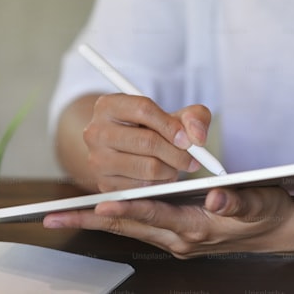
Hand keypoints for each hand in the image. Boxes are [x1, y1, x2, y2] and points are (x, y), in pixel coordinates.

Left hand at [43, 187, 293, 257]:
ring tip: (60, 215)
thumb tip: (216, 200)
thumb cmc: (267, 210)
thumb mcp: (258, 202)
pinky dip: (112, 219)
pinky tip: (91, 212)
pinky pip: (135, 226)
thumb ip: (236, 202)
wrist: (279, 230)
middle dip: (89, 221)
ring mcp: (174, 238)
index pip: (155, 217)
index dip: (129, 210)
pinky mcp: (173, 233)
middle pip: (127, 227)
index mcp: (197, 228)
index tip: (102, 205)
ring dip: (93, 222)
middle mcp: (180, 238)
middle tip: (54, 217)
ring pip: (126, 228)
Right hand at [84, 95, 211, 191]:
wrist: (119, 151)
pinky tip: (162, 177)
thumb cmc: (148, 130)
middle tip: (192, 159)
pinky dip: (160, 185)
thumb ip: (193, 118)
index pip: (144, 110)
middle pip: (147, 141)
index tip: (190, 140)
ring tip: (174, 166)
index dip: (172, 125)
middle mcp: (95, 131)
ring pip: (147, 168)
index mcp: (108, 105)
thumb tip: (198, 138)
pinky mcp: (103, 184)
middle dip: (177, 153)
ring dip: (171, 170)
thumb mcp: (170, 115)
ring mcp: (97, 160)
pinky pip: (143, 188)